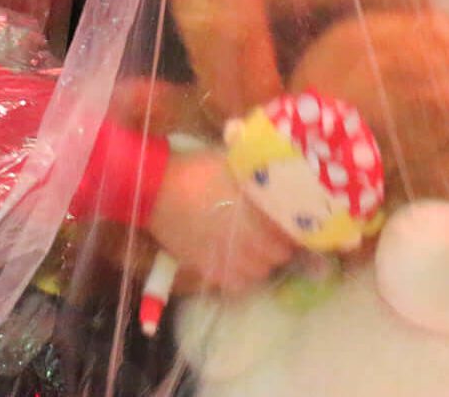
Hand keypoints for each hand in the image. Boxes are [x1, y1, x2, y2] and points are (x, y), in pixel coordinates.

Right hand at [147, 151, 294, 295]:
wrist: (156, 189)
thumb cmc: (196, 171)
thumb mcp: (233, 164)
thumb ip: (258, 177)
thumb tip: (279, 178)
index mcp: (259, 216)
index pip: (291, 233)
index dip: (292, 228)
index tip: (288, 221)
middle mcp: (251, 243)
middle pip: (279, 256)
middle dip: (278, 245)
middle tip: (269, 232)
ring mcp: (230, 261)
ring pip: (260, 272)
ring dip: (261, 261)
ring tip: (251, 247)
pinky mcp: (210, 271)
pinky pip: (237, 283)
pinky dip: (241, 275)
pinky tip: (234, 260)